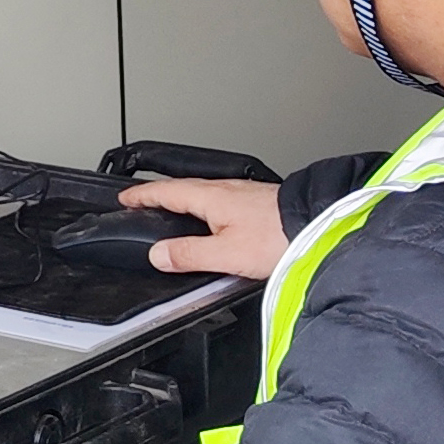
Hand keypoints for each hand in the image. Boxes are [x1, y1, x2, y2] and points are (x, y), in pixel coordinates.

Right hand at [117, 178, 287, 279]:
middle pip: (183, 188)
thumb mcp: (227, 253)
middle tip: (142, 202)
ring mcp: (243, 194)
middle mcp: (226, 190)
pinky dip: (206, 206)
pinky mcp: (258, 202)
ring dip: (183, 199)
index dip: (143, 196)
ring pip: (204, 193)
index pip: (166, 191)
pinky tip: (214, 220)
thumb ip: (190, 254)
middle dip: (159, 194)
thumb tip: (158, 255)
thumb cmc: (281, 236)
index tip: (125, 198)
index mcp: (212, 197)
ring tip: (173, 210)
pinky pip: (221, 200)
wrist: (319, 224)